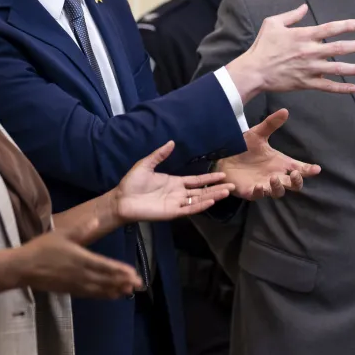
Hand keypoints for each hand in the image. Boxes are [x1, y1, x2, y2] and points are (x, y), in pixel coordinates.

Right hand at [14, 216, 141, 298]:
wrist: (23, 267)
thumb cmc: (42, 248)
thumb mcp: (61, 234)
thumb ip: (80, 229)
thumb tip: (96, 219)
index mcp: (80, 259)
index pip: (104, 266)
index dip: (119, 271)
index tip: (133, 273)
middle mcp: (80, 274)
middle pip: (105, 279)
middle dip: (123, 282)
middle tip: (139, 284)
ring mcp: (75, 284)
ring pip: (99, 289)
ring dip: (115, 290)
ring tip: (129, 291)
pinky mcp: (70, 290)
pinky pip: (90, 294)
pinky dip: (102, 295)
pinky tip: (112, 296)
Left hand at [114, 141, 234, 220]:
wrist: (121, 199)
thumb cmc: (132, 183)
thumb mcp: (146, 164)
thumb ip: (160, 155)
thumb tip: (172, 142)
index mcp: (174, 182)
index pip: (197, 180)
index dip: (209, 177)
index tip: (223, 175)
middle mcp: (179, 193)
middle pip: (202, 190)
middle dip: (217, 188)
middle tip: (233, 185)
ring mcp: (177, 203)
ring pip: (200, 199)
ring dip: (214, 195)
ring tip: (227, 192)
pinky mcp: (172, 212)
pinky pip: (190, 209)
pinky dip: (201, 205)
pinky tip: (212, 200)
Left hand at [218, 109, 320, 200]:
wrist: (223, 157)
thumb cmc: (243, 147)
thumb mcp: (257, 134)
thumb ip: (271, 124)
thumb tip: (285, 110)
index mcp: (280, 163)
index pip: (299, 168)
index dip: (308, 170)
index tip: (316, 169)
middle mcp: (275, 175)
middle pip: (294, 185)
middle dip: (297, 182)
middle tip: (295, 174)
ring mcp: (264, 184)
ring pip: (278, 192)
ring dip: (279, 187)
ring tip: (274, 179)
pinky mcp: (250, 191)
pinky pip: (259, 195)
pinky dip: (260, 192)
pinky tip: (259, 186)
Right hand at [226, 4, 354, 99]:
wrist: (254, 71)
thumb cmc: (262, 46)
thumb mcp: (273, 23)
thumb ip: (291, 15)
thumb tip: (304, 7)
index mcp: (304, 35)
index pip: (331, 28)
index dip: (348, 25)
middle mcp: (310, 51)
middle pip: (340, 48)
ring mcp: (310, 69)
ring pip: (338, 68)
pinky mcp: (306, 83)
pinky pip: (327, 86)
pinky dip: (341, 88)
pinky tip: (354, 88)